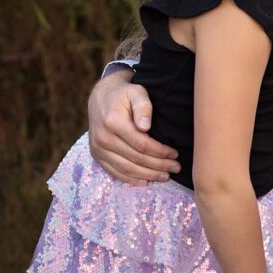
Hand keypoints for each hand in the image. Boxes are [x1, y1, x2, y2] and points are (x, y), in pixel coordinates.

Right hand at [87, 68, 179, 184]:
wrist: (101, 96)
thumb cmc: (125, 93)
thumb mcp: (137, 92)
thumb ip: (143, 106)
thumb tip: (145, 127)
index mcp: (114, 122)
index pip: (142, 145)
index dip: (161, 152)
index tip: (175, 154)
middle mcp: (103, 138)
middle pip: (136, 159)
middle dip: (158, 166)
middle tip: (176, 168)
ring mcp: (98, 148)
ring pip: (126, 169)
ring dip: (148, 175)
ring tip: (165, 176)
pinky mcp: (96, 154)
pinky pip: (114, 171)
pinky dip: (131, 179)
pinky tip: (146, 181)